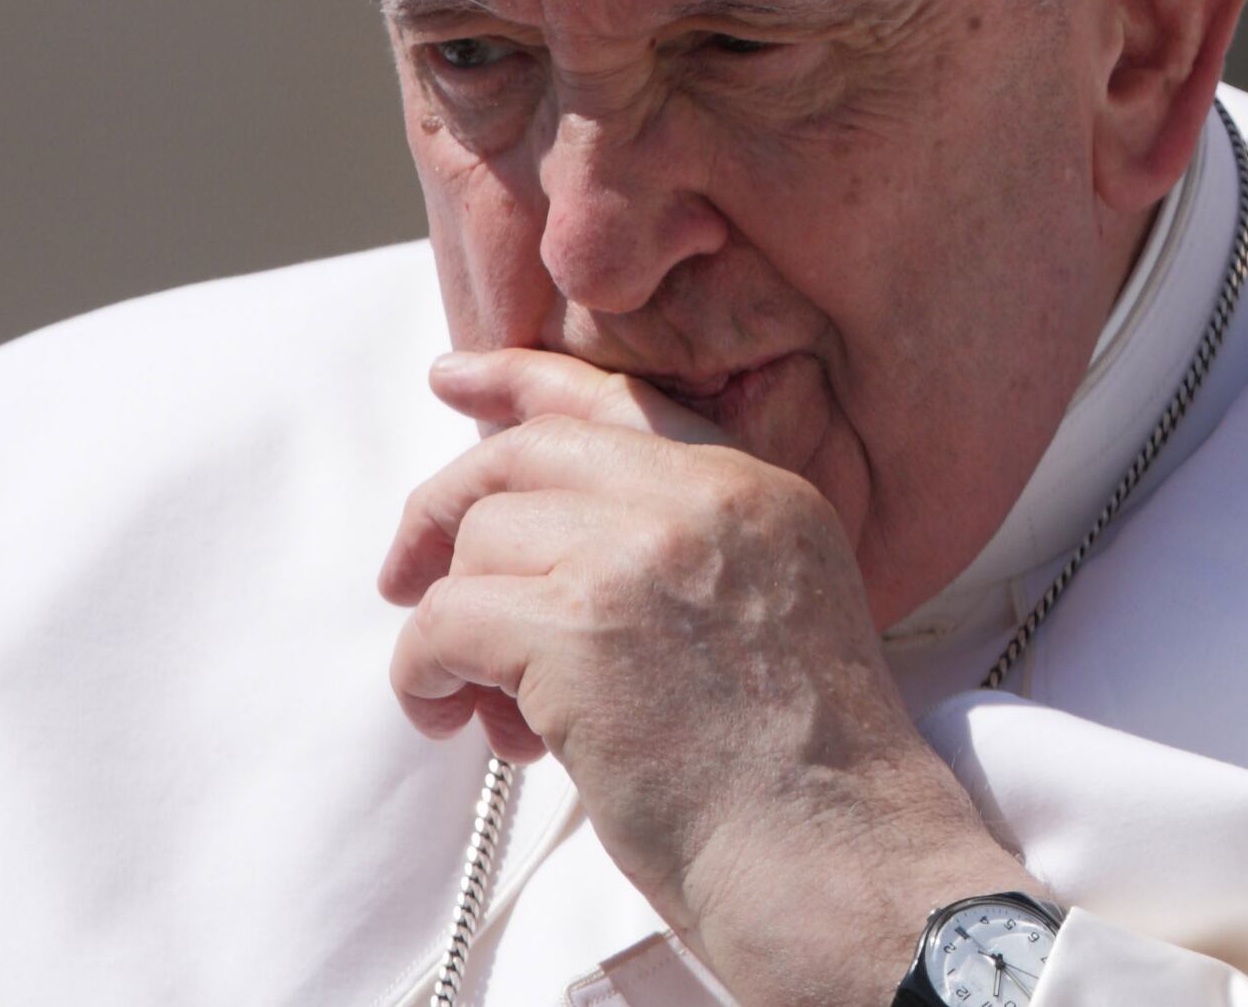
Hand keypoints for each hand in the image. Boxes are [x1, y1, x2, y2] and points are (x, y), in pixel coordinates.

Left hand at [379, 348, 1039, 1004]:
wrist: (842, 866)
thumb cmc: (805, 783)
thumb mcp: (772, 616)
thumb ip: (677, 558)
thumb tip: (529, 546)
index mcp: (759, 491)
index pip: (616, 400)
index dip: (518, 382)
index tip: (450, 380)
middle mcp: (703, 500)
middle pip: (523, 457)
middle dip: (444, 513)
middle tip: (405, 578)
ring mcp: (639, 558)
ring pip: (477, 544)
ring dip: (453, 625)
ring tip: (488, 709)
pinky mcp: (579, 632)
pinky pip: (444, 621)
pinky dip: (424, 674)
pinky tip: (451, 719)